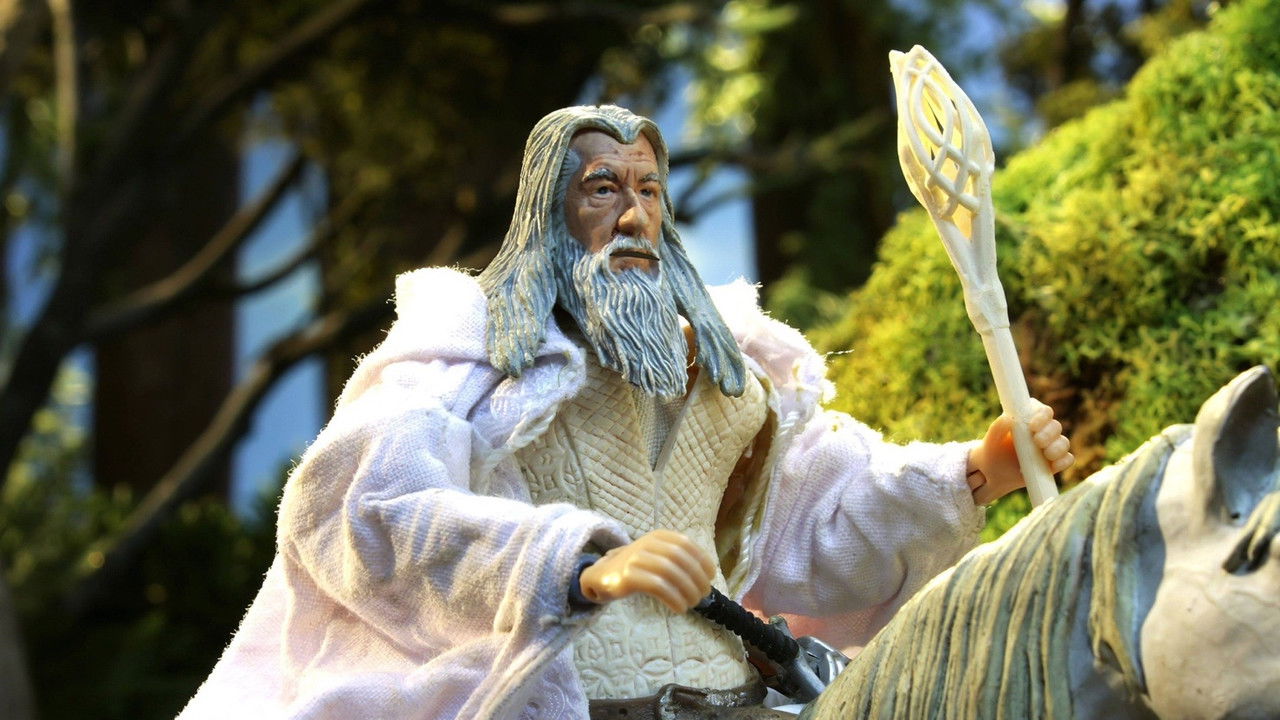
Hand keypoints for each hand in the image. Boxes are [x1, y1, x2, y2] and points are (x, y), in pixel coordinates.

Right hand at [577, 529, 715, 613]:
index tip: (710, 576)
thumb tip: (704, 578)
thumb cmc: (635, 569)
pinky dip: (673, 597)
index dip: (702, 559)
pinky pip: (657, 586)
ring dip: (687, 589)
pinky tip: (679, 608)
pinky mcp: (627, 576)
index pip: (685, 544)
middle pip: (679, 558)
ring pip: (670, 571)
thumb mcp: (656, 557)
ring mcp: (635, 558)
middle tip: (703, 594)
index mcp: (656, 536)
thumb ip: (677, 561)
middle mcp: (646, 543)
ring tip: (693, 603)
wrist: (600, 577)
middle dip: (696, 577)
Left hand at [966, 400, 1073, 504]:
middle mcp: (1043, 429)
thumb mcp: (991, 440)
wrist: (994, 472)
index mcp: (1029, 417)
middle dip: (1049, 433)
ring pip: (1063, 442)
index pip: (1043, 411)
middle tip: (1037, 441)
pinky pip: (1066, 460)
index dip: (1042, 415)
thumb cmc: (993, 450)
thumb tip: (1007, 418)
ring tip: (1046, 454)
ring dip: (1058, 447)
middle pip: (1055, 426)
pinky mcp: (1054, 462)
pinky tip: (1055, 465)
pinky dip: (1063, 461)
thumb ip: (997, 428)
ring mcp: (1050, 446)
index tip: (1032, 425)